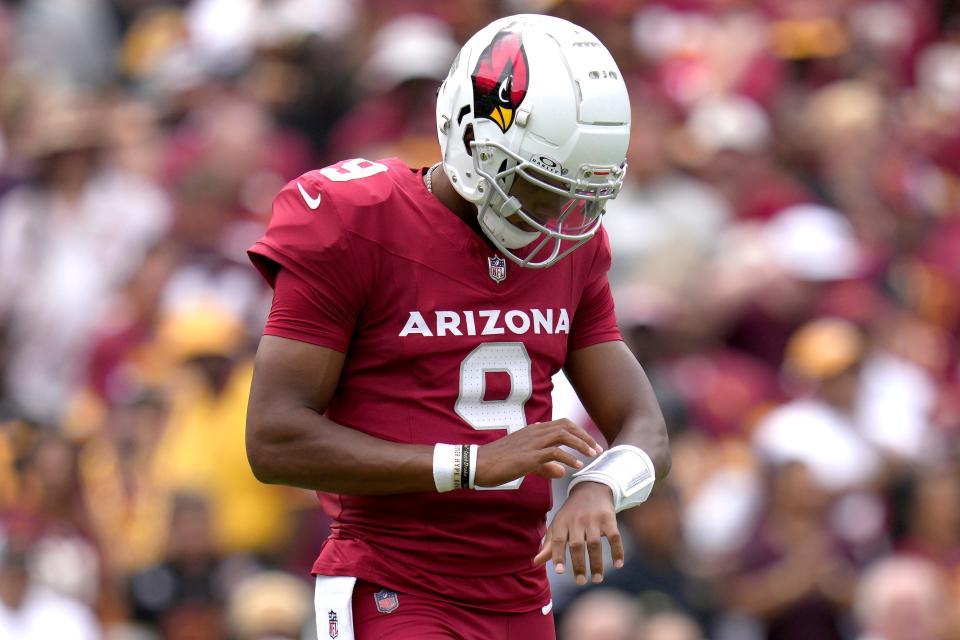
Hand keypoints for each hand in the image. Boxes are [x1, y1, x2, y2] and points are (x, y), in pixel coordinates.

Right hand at [474, 419, 600, 487]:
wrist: (476, 464)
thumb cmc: (497, 463)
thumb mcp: (524, 463)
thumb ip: (544, 466)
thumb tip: (562, 470)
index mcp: (533, 431)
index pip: (562, 424)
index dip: (578, 432)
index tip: (590, 444)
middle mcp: (534, 432)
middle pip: (567, 426)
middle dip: (585, 436)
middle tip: (598, 449)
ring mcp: (532, 443)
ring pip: (564, 435)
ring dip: (582, 444)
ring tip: (593, 455)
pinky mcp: (529, 456)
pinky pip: (555, 453)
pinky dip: (569, 458)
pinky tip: (577, 466)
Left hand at [533, 481, 623, 584]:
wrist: (591, 488)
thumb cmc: (571, 513)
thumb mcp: (558, 524)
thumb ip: (549, 545)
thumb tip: (536, 562)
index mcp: (561, 522)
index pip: (558, 541)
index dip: (558, 556)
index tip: (560, 571)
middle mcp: (577, 520)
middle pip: (577, 545)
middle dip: (578, 565)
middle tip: (580, 582)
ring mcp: (594, 519)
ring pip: (595, 544)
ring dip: (597, 564)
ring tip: (597, 579)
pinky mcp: (609, 518)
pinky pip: (614, 537)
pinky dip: (617, 551)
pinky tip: (618, 564)